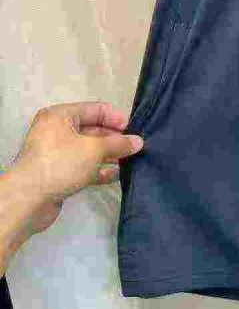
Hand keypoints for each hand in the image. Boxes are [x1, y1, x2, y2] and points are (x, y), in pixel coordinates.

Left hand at [4, 102, 143, 237]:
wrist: (28, 199)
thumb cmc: (61, 163)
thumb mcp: (95, 149)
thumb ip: (119, 144)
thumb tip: (139, 142)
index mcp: (60, 116)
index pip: (95, 109)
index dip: (116, 118)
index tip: (135, 130)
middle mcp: (57, 131)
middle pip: (93, 130)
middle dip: (115, 138)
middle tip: (136, 146)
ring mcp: (57, 153)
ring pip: (89, 150)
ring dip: (110, 155)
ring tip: (132, 160)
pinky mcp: (59, 173)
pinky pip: (84, 166)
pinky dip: (100, 170)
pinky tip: (118, 175)